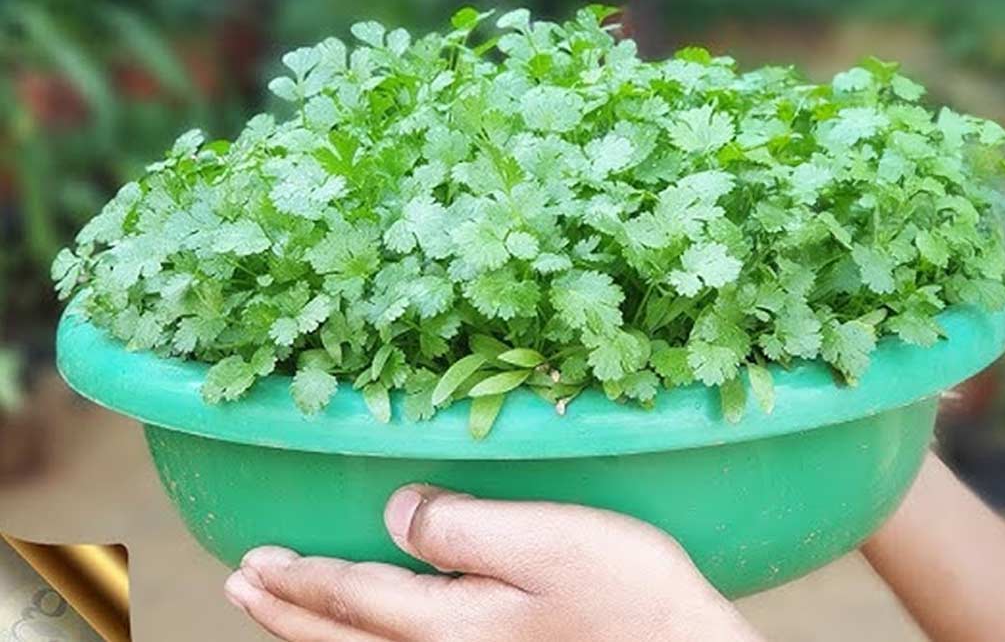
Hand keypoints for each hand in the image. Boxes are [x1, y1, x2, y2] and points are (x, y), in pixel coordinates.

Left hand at [224, 485, 760, 640]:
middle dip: (287, 612)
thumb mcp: (549, 542)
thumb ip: (461, 526)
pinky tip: (368, 638)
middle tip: (240, 588)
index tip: (252, 563)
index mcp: (447, 624)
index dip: (298, 579)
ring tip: (282, 613)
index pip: (351, 596)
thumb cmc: (628, 599)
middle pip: (343, 639)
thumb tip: (394, 511)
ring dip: (313, 635)